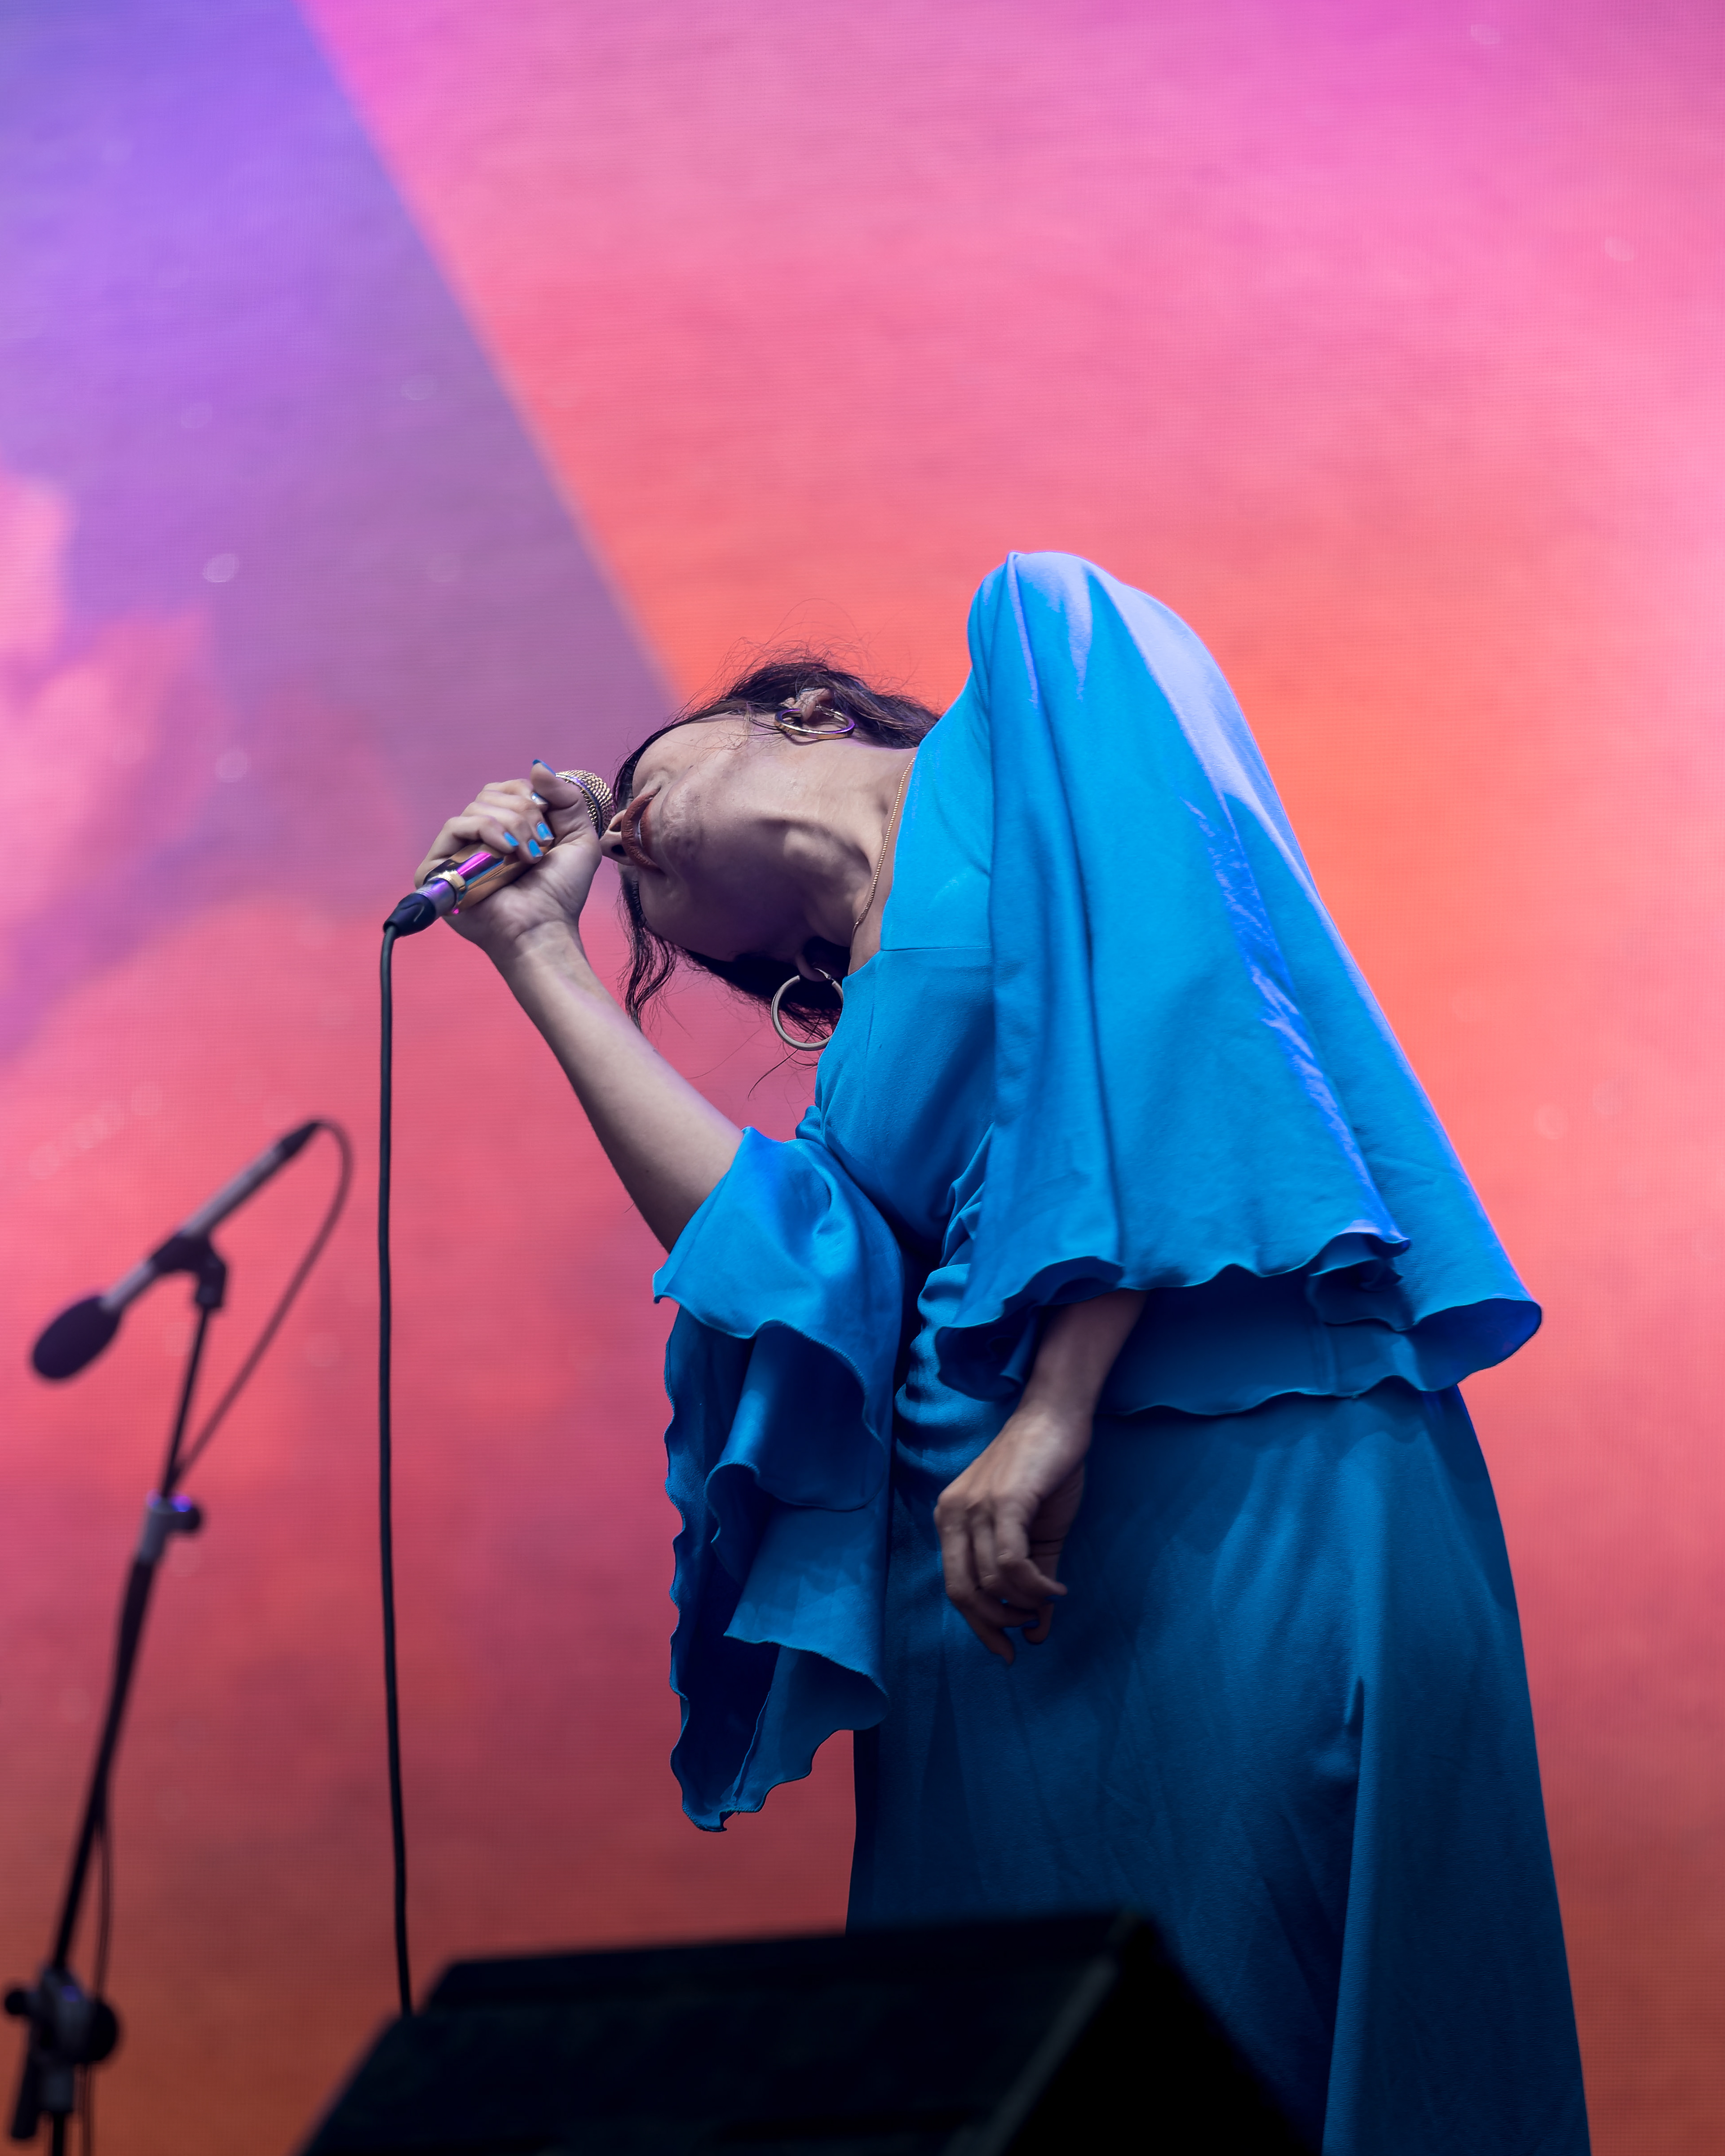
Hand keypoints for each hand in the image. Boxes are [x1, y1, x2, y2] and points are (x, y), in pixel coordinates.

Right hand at [415, 761, 603, 959]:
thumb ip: (565, 798)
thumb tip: (537, 766)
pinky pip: (455, 826)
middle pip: (491, 793)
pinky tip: (507, 853)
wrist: (544, 926)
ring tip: (529, 857)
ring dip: (512, 827)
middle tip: (541, 847)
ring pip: (477, 807)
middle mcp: (479, 837)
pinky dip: (487, 832)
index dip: (530, 798)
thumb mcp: (578, 837)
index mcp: (506, 828)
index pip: (508, 788)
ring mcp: (457, 851)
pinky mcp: (439, 867)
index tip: (550, 829)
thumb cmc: (561, 892)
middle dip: (524, 814)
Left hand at [933, 1400, 1090, 1664]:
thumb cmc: (1044, 1470)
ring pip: (992, 1581)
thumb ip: (1029, 1581)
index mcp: (950, 1519)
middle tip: (1024, 1635)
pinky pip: (1012, 1562)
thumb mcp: (1033, 1533)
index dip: (978, 1625)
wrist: (1056, 1417)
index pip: (954, 1587)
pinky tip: (1055, 1591)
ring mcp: (976, 1506)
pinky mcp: (1004, 1501)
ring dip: (1023, 1604)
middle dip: (994, 1625)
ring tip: (1047, 1602)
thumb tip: (1034, 1633)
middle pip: (962, 1592)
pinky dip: (1035, 1587)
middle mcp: (953, 1513)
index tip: (1004, 1649)